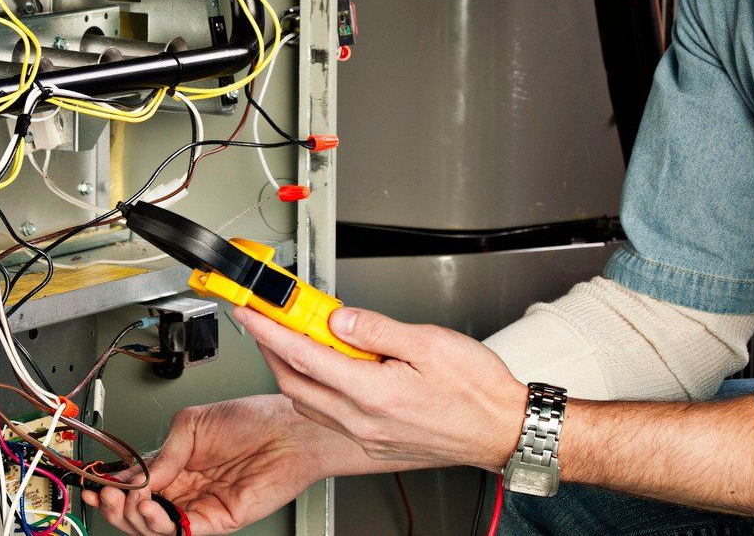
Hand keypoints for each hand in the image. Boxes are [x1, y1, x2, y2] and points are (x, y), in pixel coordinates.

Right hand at [82, 395, 339, 534]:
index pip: (134, 484)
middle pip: (138, 510)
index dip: (111, 488)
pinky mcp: (217, 520)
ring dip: (133, 517)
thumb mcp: (193, 423)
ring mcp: (200, 505)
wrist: (290, 430)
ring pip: (154, 526)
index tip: (94, 486)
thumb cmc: (254, 418)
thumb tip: (137, 475)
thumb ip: (163, 452)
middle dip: (116, 506)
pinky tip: (152, 508)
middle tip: (107, 495)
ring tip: (131, 500)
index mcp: (176, 462)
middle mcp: (186, 486)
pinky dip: (160, 525)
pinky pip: (181, 532)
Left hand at [238, 306, 527, 470]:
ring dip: (293, 371)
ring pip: (309, 402)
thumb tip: (338, 318)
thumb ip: (376, 329)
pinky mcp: (376, 443)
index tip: (251, 311)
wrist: (503, 429)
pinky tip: (329, 370)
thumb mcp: (430, 342)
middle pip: (295, 384)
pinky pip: (330, 416)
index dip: (270, 329)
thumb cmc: (478, 391)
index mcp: (373, 393)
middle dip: (271, 350)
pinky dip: (317, 390)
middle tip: (266, 321)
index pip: (303, 355)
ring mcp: (368, 436)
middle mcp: (364, 421)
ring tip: (295, 339)